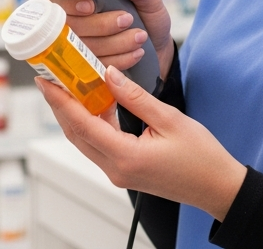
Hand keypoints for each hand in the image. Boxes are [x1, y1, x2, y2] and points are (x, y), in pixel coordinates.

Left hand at [38, 64, 246, 220]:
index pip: (82, 124)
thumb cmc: (201, 156)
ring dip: (75, 114)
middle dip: (61, 106)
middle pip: (76, 134)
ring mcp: (118, 173)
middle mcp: (115, 169)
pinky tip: (97, 103)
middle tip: (51, 78)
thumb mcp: (169, 119)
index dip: (61, 101)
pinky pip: (99, 145)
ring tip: (70, 86)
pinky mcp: (124, 171)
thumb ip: (135, 97)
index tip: (46, 81)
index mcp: (125, 157)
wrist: (216, 186)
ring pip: (85, 140)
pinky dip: (93, 123)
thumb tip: (109, 75)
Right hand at [47, 0, 174, 78]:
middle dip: (101, 24)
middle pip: (72, 26)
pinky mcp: (89, 67)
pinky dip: (118, 59)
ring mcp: (80, 48)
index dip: (72, 4)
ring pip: (85, 48)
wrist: (156, 46)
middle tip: (127, 20)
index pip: (62, 1)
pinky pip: (96, 66)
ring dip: (114, 43)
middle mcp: (76, 23)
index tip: (91, 6)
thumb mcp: (149, 1)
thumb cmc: (147, 19)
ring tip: (139, 37)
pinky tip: (136, 53)